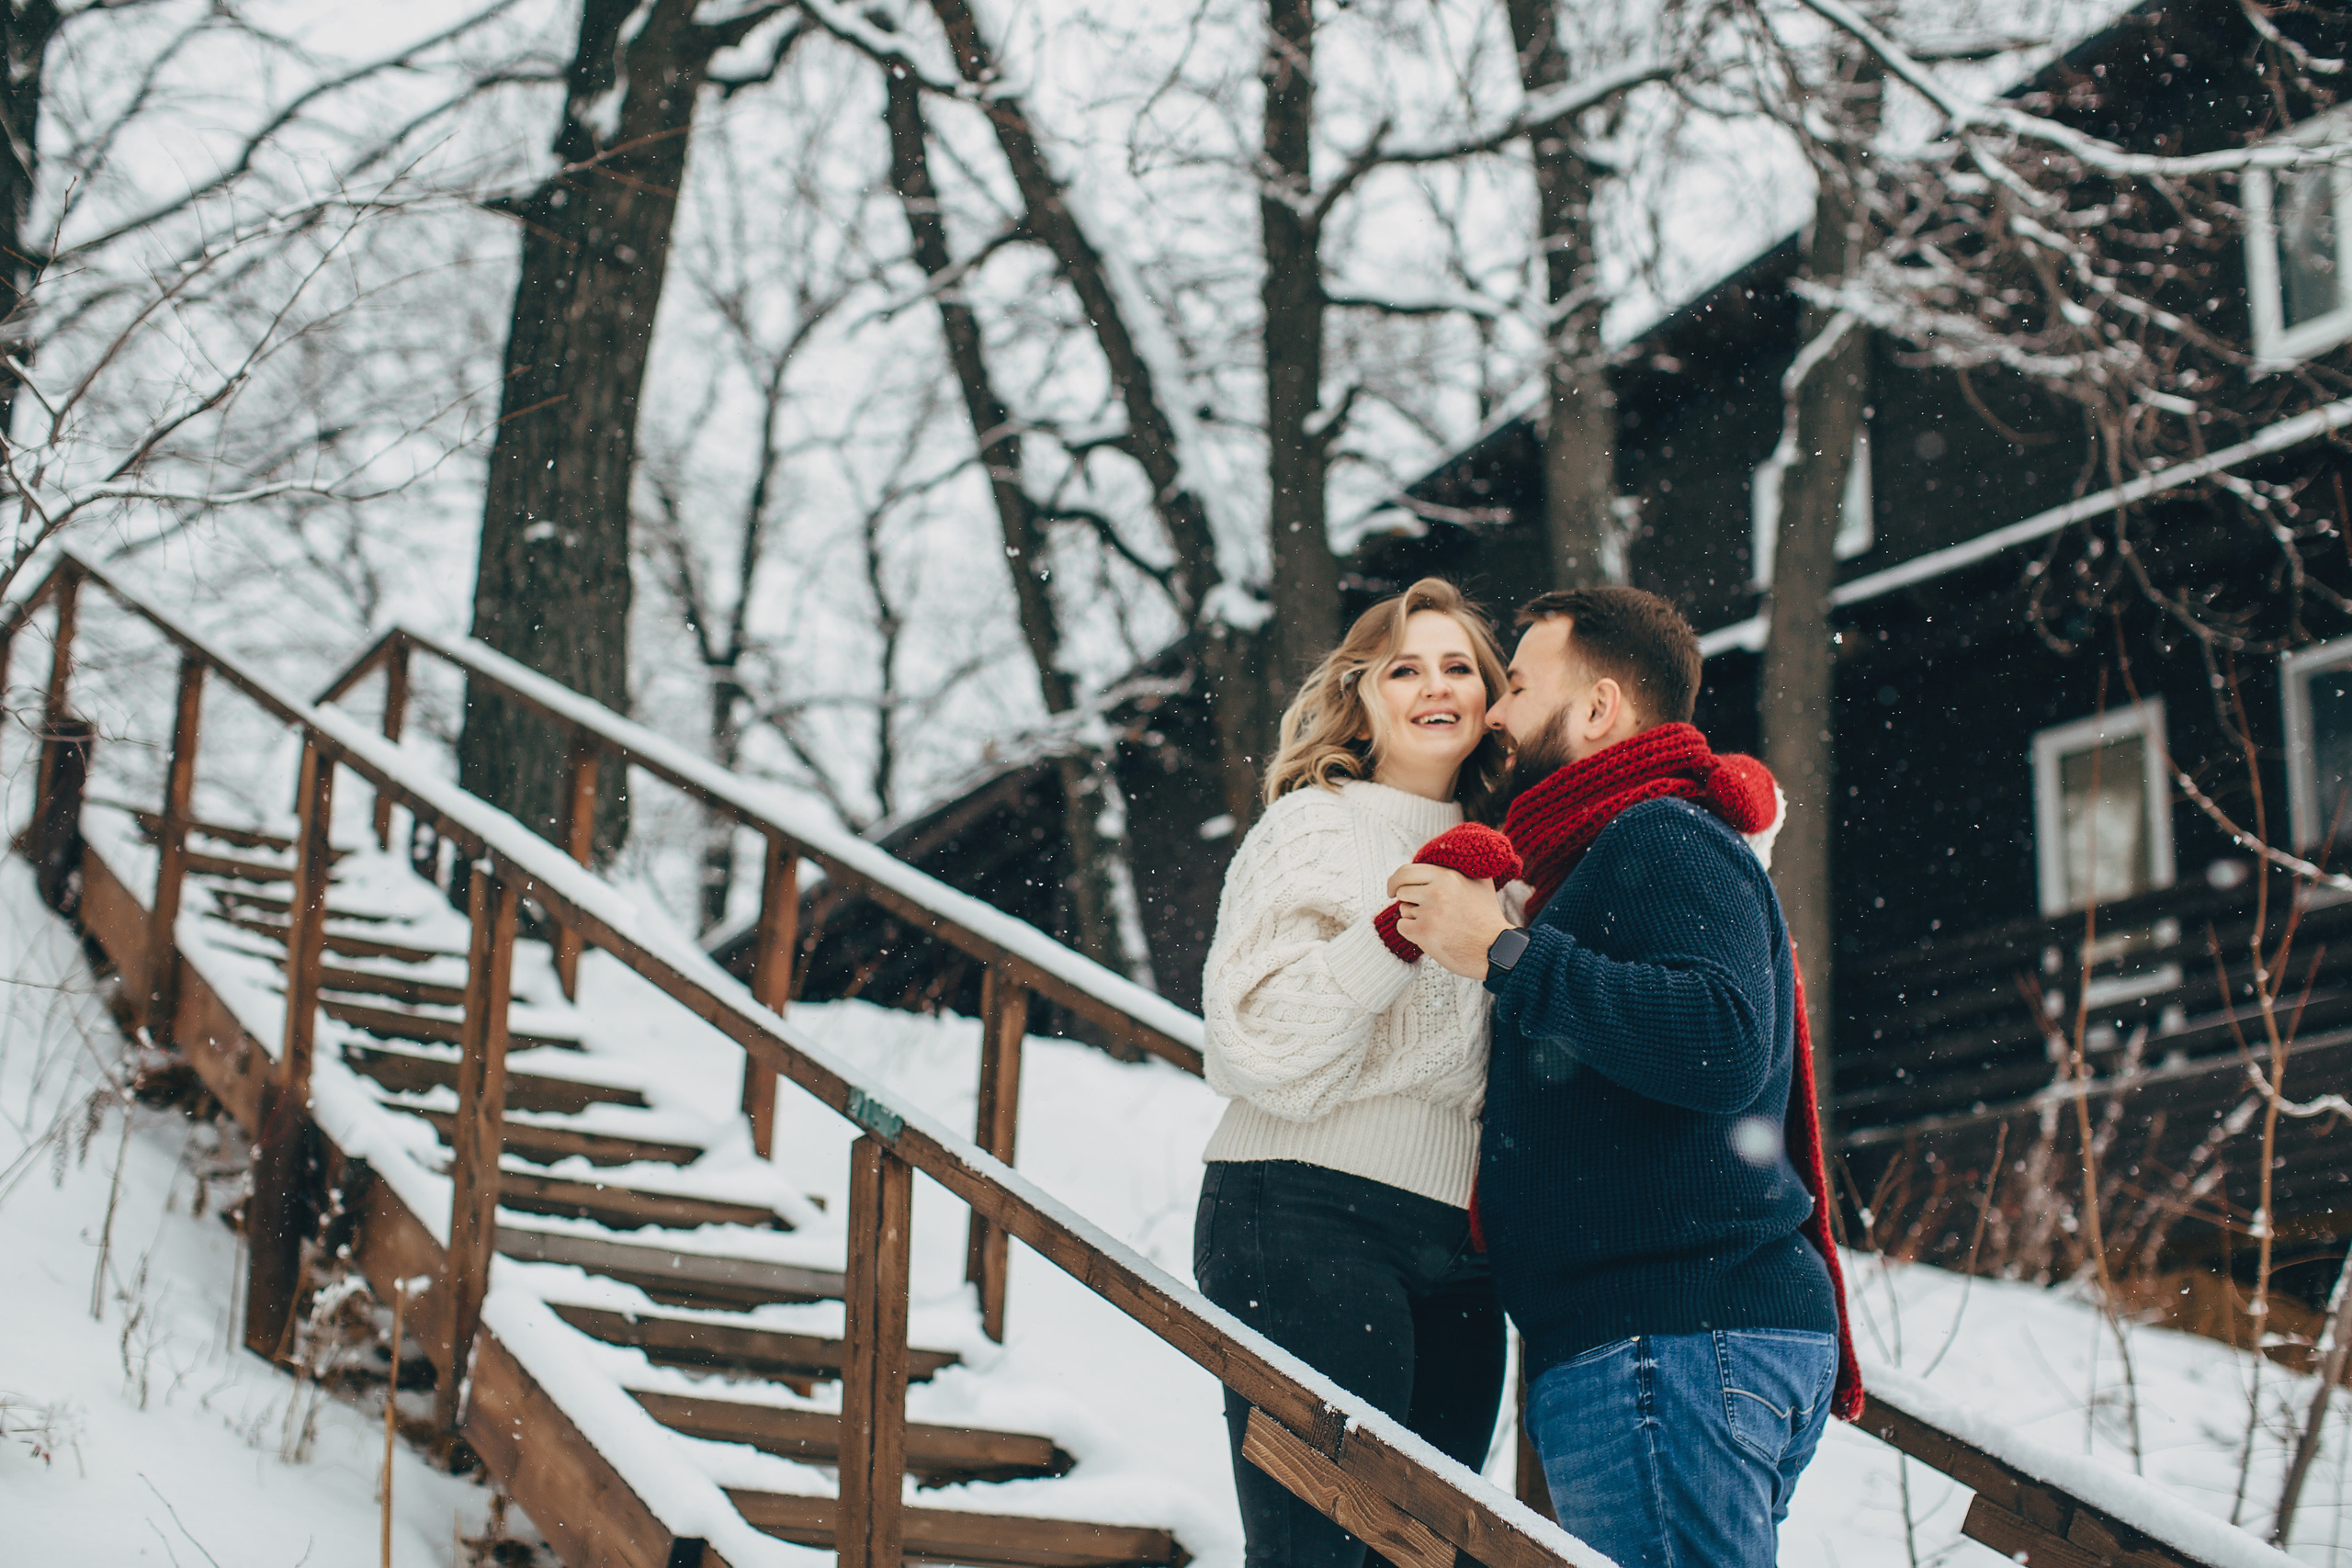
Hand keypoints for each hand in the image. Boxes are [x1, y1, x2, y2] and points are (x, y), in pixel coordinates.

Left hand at [1388, 863, 1510, 978]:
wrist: (1496, 949)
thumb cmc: (1487, 917)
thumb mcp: (1481, 882)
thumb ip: (1461, 867)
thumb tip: (1449, 850)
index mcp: (1448, 876)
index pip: (1406, 871)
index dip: (1396, 880)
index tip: (1393, 889)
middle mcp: (1437, 892)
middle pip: (1402, 891)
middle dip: (1410, 901)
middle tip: (1423, 910)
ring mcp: (1430, 913)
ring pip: (1403, 910)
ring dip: (1414, 918)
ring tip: (1438, 924)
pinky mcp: (1424, 932)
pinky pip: (1402, 927)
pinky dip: (1412, 933)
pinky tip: (1432, 935)